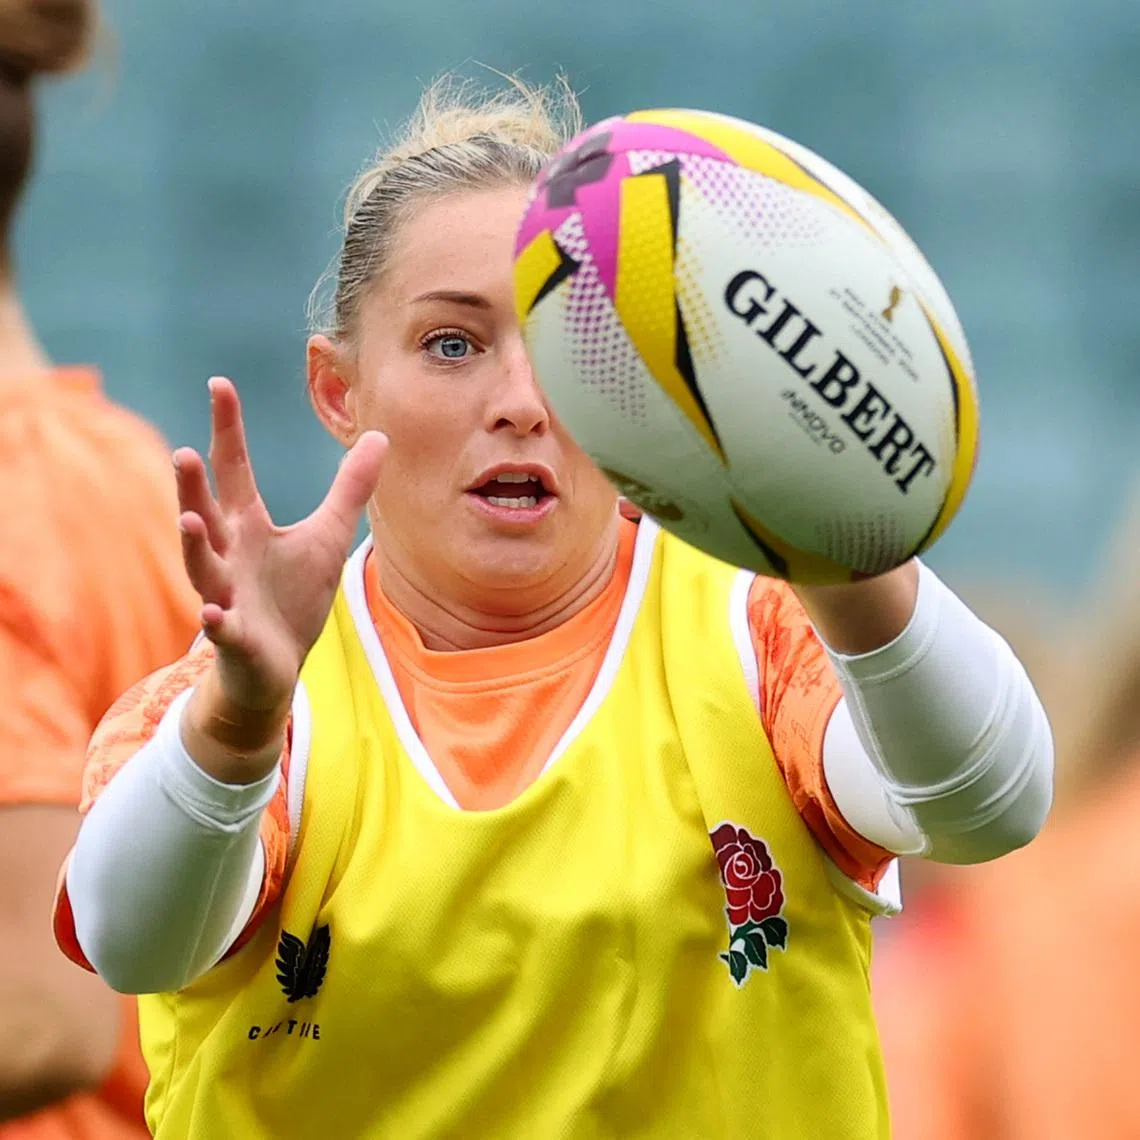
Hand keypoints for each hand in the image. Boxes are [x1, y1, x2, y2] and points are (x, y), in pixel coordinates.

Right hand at [175, 377, 384, 747]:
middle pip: (205, 514)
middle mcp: (228, 555)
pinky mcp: (233, 637)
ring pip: (203, 568)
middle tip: (184, 452)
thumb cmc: (292, 598)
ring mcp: (226, 595)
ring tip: (189, 521)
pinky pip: (222, 628)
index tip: (220, 384)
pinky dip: (217, 621)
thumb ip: (349, 488)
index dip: (228, 429)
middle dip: (193, 487)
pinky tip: (213, 614)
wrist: (274, 667)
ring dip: (194, 546)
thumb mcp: (327, 535)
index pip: (234, 469)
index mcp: (248, 526)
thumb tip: (379, 436)